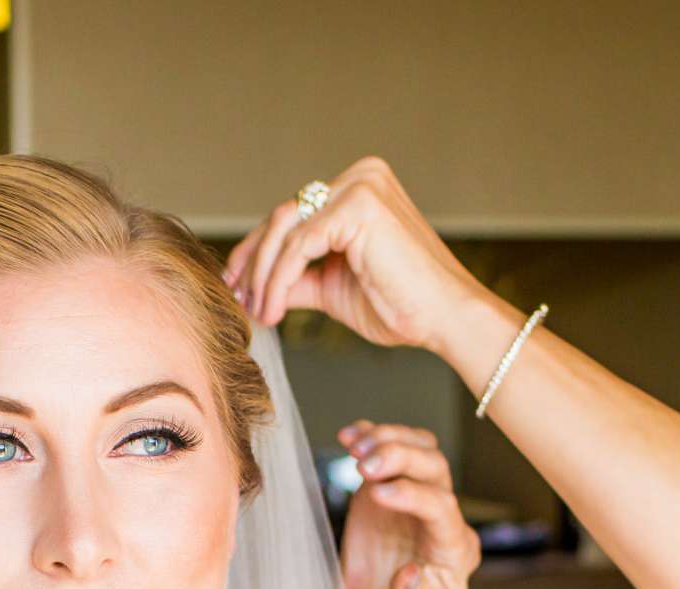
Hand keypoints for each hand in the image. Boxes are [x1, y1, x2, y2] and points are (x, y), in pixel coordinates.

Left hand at [223, 158, 491, 350]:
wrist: (444, 319)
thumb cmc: (402, 305)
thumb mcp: (333, 288)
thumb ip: (298, 278)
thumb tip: (255, 287)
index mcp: (358, 189)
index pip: (294, 214)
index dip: (259, 251)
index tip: (237, 285)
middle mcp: (360, 177)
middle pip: (283, 215)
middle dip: (252, 260)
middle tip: (234, 296)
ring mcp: (360, 186)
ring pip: (285, 227)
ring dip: (262, 274)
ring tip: (257, 311)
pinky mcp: (358, 206)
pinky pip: (299, 245)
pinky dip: (278, 279)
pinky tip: (273, 309)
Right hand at [336, 420, 479, 588]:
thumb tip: (410, 574)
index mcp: (455, 551)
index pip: (442, 507)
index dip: (413, 494)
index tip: (376, 492)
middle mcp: (440, 521)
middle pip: (434, 468)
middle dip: (400, 456)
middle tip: (363, 464)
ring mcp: (412, 505)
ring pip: (416, 450)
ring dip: (387, 439)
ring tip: (353, 445)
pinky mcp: (383, 498)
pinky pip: (386, 457)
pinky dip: (369, 438)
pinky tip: (348, 436)